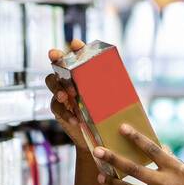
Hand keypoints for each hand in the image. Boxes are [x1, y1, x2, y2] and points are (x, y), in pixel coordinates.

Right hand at [46, 38, 113, 184]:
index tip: (77, 44)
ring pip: (52, 83)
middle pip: (58, 65)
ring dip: (58, 87)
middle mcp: (71, 80)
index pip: (78, 56)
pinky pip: (57, 108)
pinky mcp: (60, 110)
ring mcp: (63, 94)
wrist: (103, 140)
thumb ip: (118, 92)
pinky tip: (75, 119)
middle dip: (56, 59)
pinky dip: (66, 113)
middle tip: (55, 56)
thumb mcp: (116, 101)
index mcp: (85, 74)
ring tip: (66, 96)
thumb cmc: (112, 115)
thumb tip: (132, 90)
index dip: (75, 48)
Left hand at [93, 125, 183, 184]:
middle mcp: (167, 184)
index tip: (122, 128)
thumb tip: (162, 148)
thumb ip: (175, 163)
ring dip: (113, 182)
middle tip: (97, 151)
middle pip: (133, 169)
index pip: (152, 149)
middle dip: (113, 159)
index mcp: (178, 170)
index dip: (136, 138)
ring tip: (100, 177)